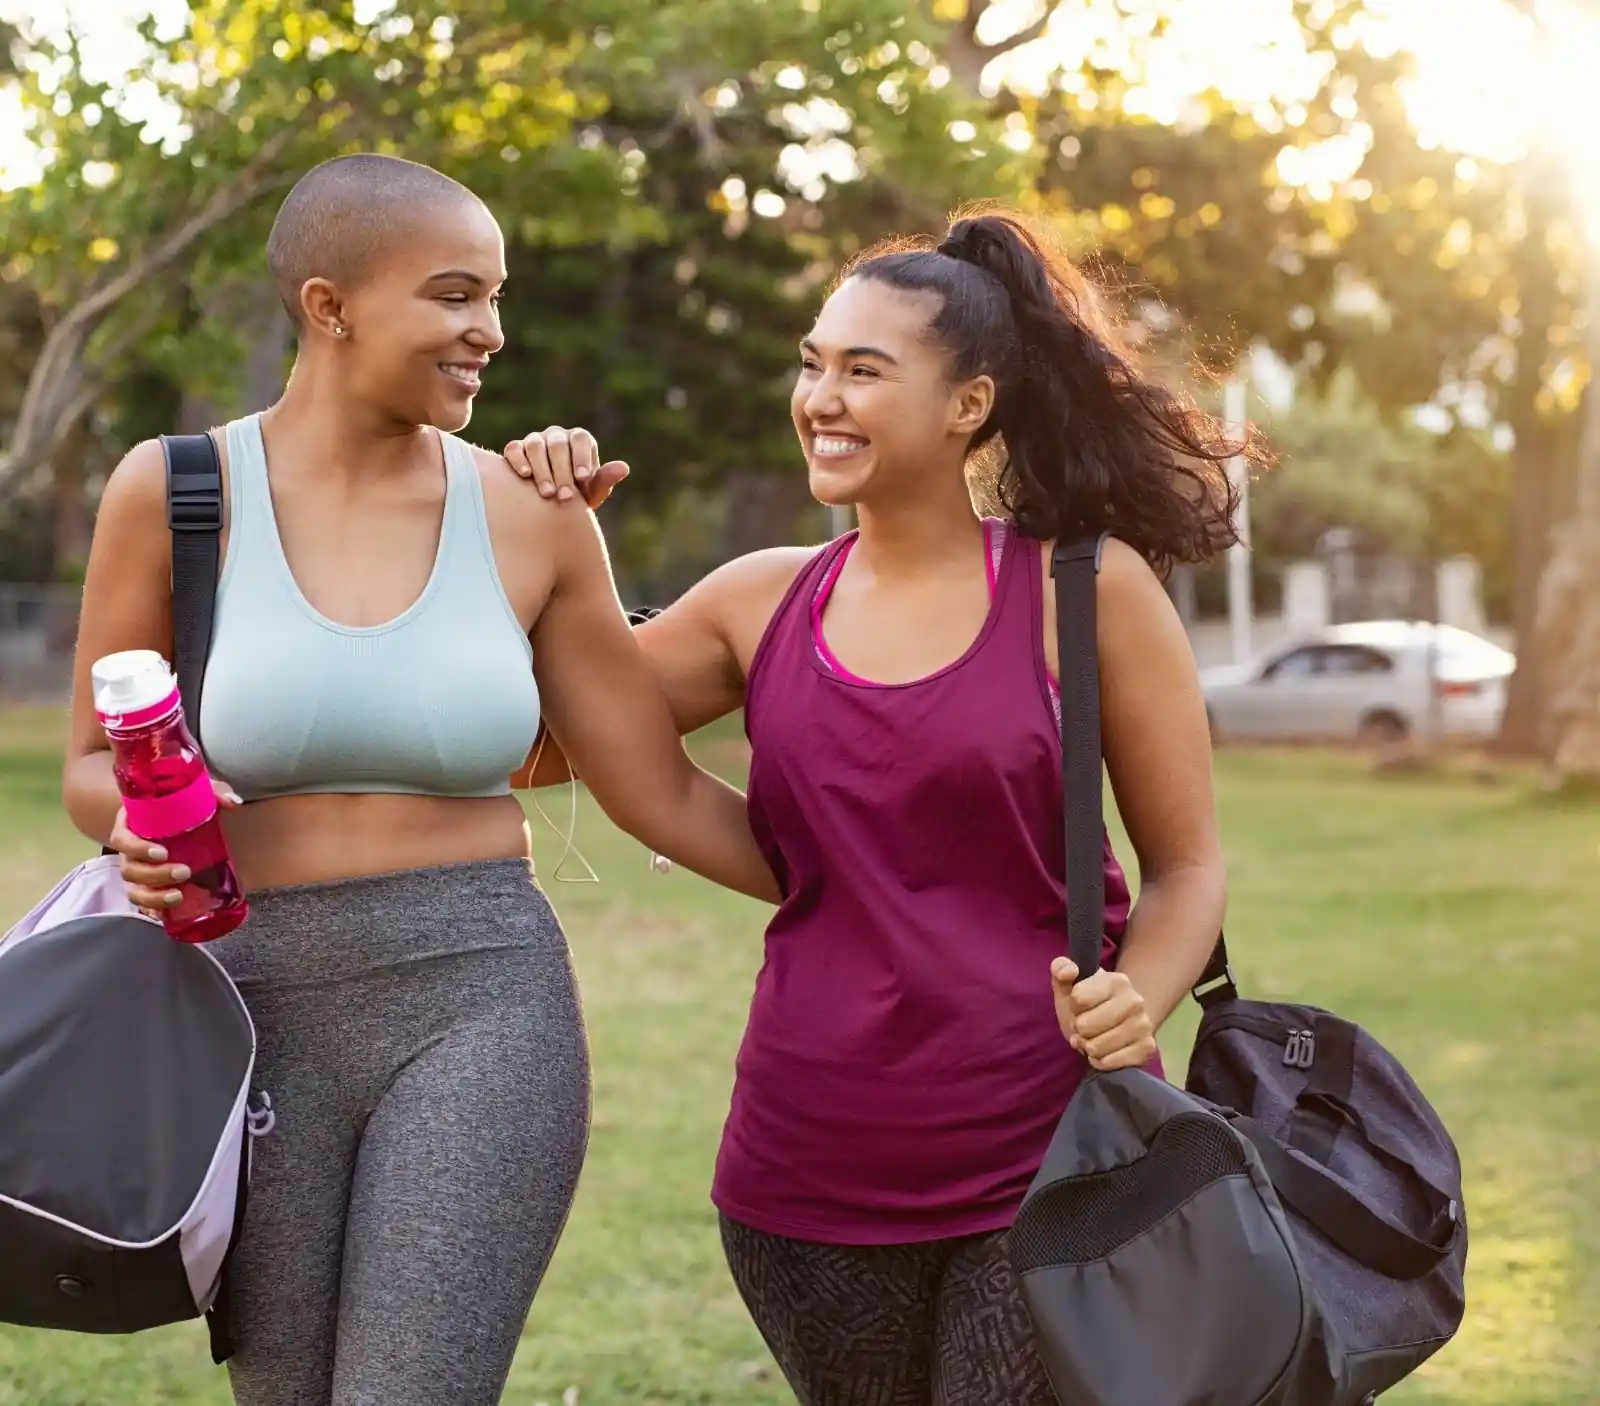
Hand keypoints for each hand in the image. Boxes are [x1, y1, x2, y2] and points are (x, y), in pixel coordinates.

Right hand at [110, 778, 242, 915]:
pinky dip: (153, 910)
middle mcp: (129, 850)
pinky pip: (143, 903)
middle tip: (183, 871)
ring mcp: (137, 870)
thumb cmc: (181, 803)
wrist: (174, 816)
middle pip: (129, 868)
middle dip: (154, 875)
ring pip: (134, 890)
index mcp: (131, 824)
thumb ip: (214, 793)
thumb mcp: (196, 793)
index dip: (137, 848)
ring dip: (153, 897)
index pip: (122, 838)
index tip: (162, 852)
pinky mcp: (148, 885)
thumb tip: (234, 802)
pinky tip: (168, 914)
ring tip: (178, 896)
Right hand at [503, 426, 629, 507]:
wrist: (549, 504)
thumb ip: (605, 479)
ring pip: (535, 445)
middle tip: (565, 496)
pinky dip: (518, 460)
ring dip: (541, 469)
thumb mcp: (592, 490)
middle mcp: (556, 436)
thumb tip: (624, 468)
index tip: (582, 479)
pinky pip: (514, 449)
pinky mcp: (516, 449)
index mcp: (579, 440)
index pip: (581, 439)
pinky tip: (525, 475)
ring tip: (547, 493)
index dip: (581, 457)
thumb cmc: (577, 495)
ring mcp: (535, 440)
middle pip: (557, 445)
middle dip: (562, 471)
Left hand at [1051, 958, 1156, 1071]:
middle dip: (1079, 1029)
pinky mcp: (1147, 1049)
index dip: (1073, 1006)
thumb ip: (1060, 969)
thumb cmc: (1088, 1004)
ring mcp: (1144, 1026)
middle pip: (1085, 1025)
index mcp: (1117, 980)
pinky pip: (1109, 1063)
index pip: (1078, 998)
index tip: (1080, 1006)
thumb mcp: (1069, 985)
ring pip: (1096, 1047)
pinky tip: (1104, 1052)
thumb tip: (1068, 972)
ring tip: (1094, 1039)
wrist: (1117, 1024)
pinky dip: (1100, 1061)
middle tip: (1086, 1027)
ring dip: (1088, 1047)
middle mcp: (1135, 1001)